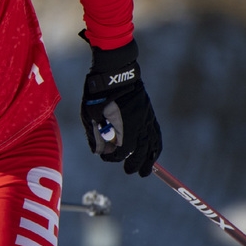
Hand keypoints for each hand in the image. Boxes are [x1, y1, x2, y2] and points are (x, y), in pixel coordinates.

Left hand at [80, 36, 161, 176]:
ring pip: (152, 144)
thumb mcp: (89, 116)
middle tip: (130, 171)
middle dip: (135, 164)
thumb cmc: (97, 95)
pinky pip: (156, 133)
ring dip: (150, 159)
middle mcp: (137, 124)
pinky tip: (153, 153)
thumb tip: (100, 153)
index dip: (113, 157)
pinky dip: (155, 146)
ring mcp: (145, 118)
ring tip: (146, 171)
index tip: (106, 157)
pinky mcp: (148, 113)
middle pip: (139, 151)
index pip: (121, 151)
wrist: (114, 73)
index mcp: (122, 126)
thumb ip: (94, 136)